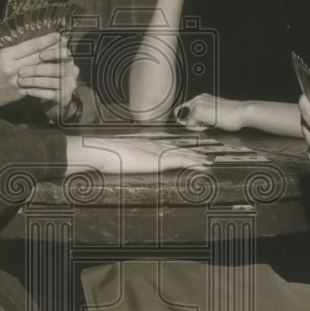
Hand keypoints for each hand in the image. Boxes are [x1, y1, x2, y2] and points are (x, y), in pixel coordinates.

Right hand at [0, 32, 69, 110]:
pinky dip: (49, 82)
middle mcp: (12, 68)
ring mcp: (17, 82)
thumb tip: (35, 45)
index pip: (30, 45)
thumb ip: (14, 51)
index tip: (58, 35)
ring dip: (56, 67)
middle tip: (67, 46)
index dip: (46, 40)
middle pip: (38, 58)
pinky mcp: (20, 93)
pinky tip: (58, 78)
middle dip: (55, 51)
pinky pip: (37, 86)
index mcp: (5, 55)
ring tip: (67, 61)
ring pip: (41, 72)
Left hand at [18, 34, 78, 107]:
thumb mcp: (43, 63)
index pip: (64, 53)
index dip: (53, 53)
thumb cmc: (44, 76)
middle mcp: (73, 71)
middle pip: (57, 68)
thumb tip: (41, 38)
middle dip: (37, 70)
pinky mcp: (65, 98)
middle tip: (21, 71)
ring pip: (53, 82)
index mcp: (68, 59)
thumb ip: (42, 51)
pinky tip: (28, 91)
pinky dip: (39, 92)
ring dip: (35, 81)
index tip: (40, 55)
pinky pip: (52, 94)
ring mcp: (70, 85)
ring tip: (21, 82)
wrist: (50, 99)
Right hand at [65, 136, 210, 174]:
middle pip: (177, 149)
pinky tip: (202, 166)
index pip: (166, 147)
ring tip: (208, 162)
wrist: (102, 151)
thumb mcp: (117, 157)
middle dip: (191, 153)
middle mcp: (153, 146)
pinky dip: (194, 163)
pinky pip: (182, 161)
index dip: (178, 150)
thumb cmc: (104, 155)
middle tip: (205, 157)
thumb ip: (124, 159)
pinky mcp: (159, 160)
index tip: (187, 152)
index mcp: (143, 144)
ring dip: (196, 158)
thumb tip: (122, 163)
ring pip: (183, 154)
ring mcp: (157, 152)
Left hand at [173, 94, 246, 131]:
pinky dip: (197, 128)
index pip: (188, 109)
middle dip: (193, 123)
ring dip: (196, 126)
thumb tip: (199, 122)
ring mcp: (197, 104)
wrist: (242, 111)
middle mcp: (198, 99)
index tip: (198, 124)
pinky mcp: (197, 112)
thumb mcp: (217, 112)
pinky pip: (190, 125)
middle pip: (185, 115)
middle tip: (207, 125)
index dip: (191, 119)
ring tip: (211, 124)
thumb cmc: (234, 113)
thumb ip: (206, 115)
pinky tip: (209, 125)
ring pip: (187, 121)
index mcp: (203, 97)